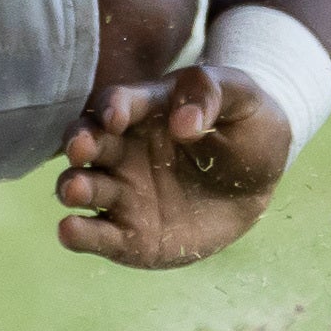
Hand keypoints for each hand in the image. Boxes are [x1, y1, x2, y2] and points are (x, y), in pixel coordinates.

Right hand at [55, 64, 292, 269]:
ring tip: (74, 190)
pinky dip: (79, 234)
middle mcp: (124, 150)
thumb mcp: (242, 96)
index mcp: (146, 111)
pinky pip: (99, 235)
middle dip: (79, 143)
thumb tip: (184, 123)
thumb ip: (211, 95)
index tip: (116, 116)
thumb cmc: (246, 126)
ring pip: (84, 186)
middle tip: (80, 149)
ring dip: (72, 186)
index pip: (118, 103)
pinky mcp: (131, 235)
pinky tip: (68, 231)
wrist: (261, 179)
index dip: (112, 107)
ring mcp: (124, 192)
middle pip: (87, 142)